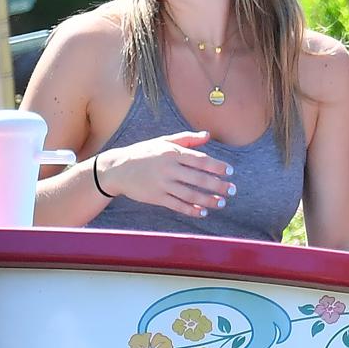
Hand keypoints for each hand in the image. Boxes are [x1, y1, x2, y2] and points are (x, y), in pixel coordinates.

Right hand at [96, 131, 235, 217]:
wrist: (117, 169)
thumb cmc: (144, 153)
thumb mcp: (163, 141)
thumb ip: (187, 139)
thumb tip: (208, 135)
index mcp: (172, 153)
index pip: (200, 160)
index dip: (217, 166)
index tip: (230, 171)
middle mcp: (168, 169)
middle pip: (198, 179)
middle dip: (218, 185)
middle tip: (232, 190)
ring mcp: (162, 184)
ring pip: (190, 194)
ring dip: (208, 200)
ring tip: (221, 203)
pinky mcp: (156, 198)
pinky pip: (177, 205)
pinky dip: (191, 210)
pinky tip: (202, 212)